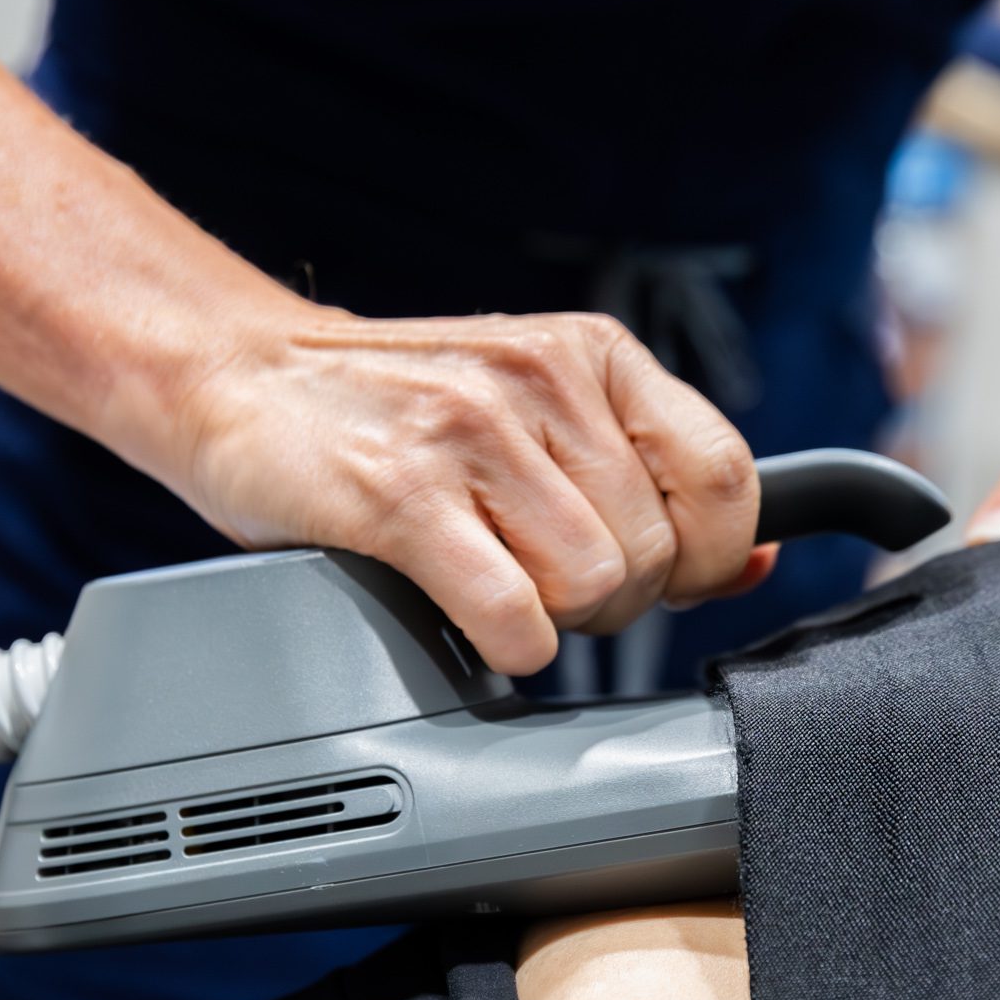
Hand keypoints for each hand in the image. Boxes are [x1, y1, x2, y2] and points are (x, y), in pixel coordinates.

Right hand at [167, 300, 771, 675]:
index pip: (726, 476)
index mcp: (593, 355)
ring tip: (497, 585)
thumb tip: (762, 555)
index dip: (714, 557)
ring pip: (594, 590)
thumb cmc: (394, 408)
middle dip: (614, 601)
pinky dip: (502, 644)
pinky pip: (513, 616)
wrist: (238, 377)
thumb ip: (648, 470)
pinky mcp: (401, 495)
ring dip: (555, 621)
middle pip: (657, 553)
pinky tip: (466, 615)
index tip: (669, 578)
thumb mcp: (537, 407)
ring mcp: (471, 435)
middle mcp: (541, 382)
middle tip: (544, 581)